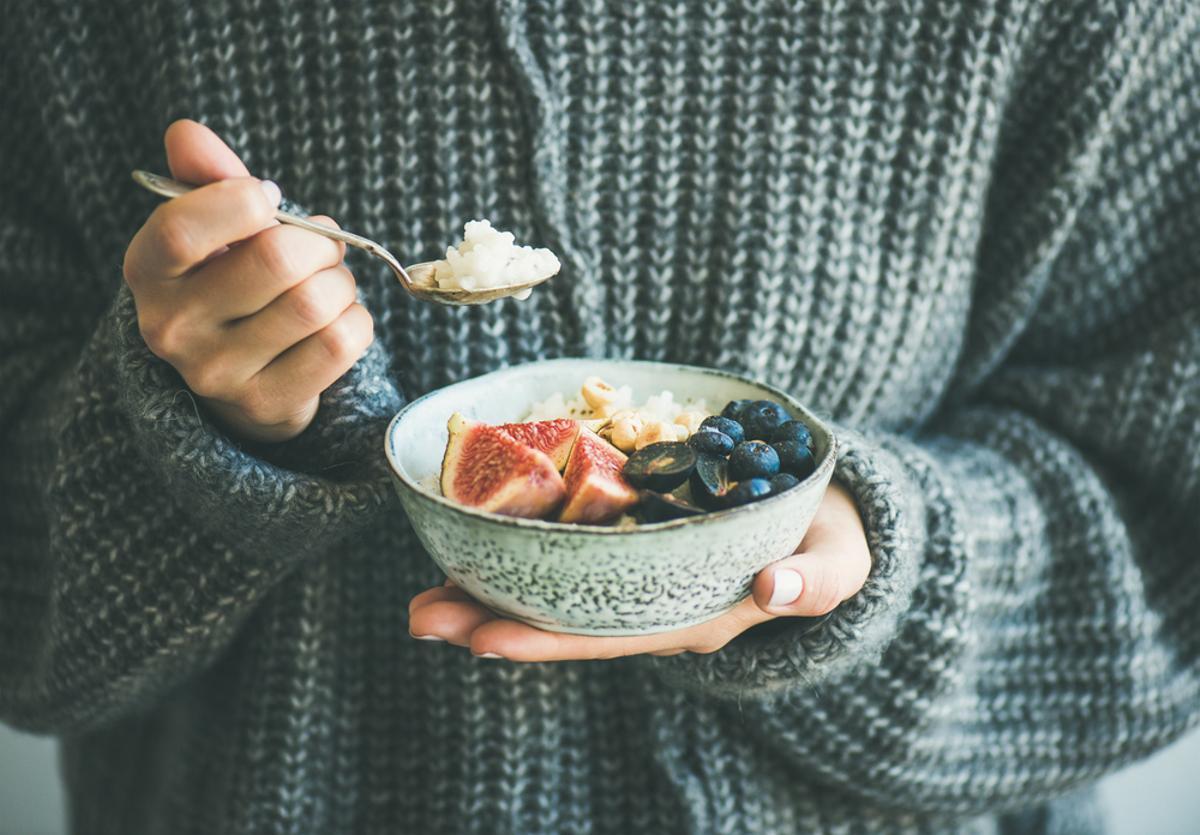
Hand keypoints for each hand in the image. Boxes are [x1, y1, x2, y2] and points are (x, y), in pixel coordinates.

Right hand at [123, 119, 373, 442]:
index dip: (242, 202)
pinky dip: (357, 319)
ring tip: (329, 284)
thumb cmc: (232, 282)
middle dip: (319, 243)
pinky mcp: (267, 403)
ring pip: (316, 302)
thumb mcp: (214, 229)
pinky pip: (341, 342)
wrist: (242, 377)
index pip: (183, 229)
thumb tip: (186, 132)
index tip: (269, 199)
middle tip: (322, 248)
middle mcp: (171, 328)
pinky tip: (338, 319)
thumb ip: (207, 178)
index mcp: (147, 271)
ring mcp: (218, 373)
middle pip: (276, 261)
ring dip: (341, 283)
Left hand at [408, 481, 871, 660]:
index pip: (608, 636)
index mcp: (693, 616)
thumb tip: (778, 589)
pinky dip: (520, 549)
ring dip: (489, 590)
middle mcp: (654, 604)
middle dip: (490, 621)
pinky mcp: (633, 541)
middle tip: (419, 614)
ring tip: (422, 591)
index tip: (481, 639)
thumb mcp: (840, 560)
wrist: (824, 516)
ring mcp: (639, 576)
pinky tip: (475, 539)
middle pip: (562, 620)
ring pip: (554, 591)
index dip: (545, 639)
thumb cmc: (831, 542)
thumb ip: (818, 579)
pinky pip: (569, 553)